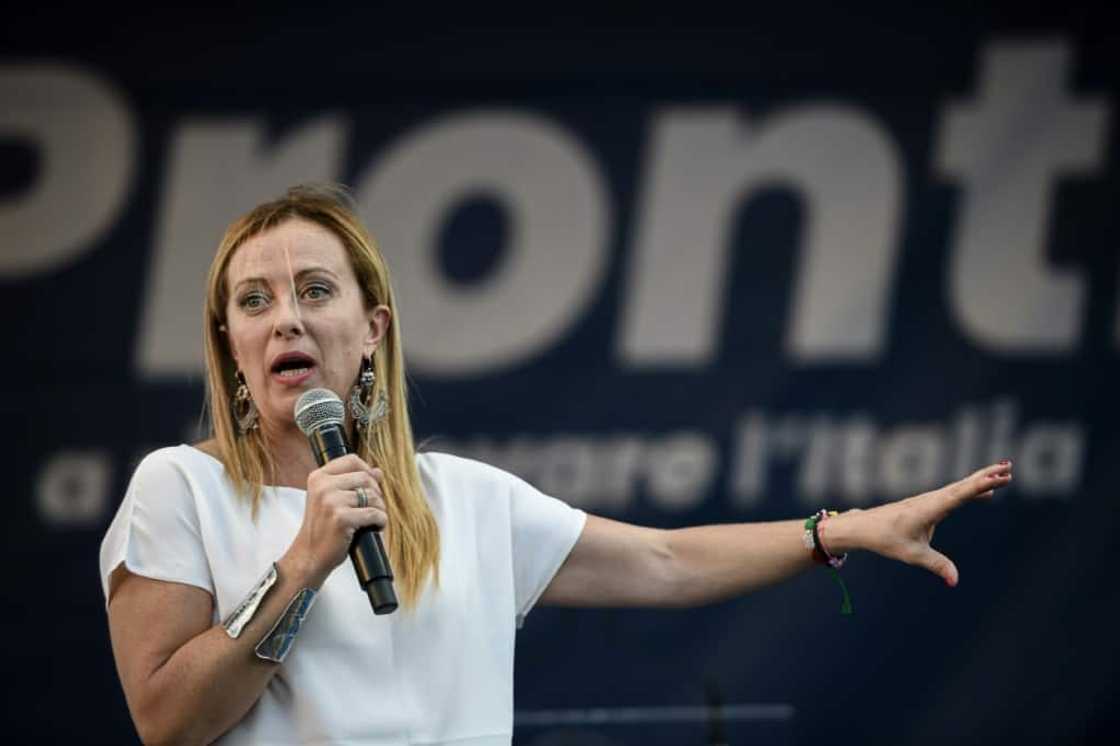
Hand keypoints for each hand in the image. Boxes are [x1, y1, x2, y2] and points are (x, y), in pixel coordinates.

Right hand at [284, 454, 387, 585]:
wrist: (309, 556)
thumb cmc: (323, 528)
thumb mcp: (332, 501)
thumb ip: (352, 483)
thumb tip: (377, 471)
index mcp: (318, 477)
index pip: (352, 460)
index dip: (367, 471)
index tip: (370, 487)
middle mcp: (323, 486)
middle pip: (366, 477)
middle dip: (376, 493)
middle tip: (374, 508)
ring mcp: (331, 502)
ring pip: (373, 496)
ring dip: (380, 509)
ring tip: (373, 520)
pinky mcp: (341, 518)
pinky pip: (374, 513)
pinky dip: (381, 521)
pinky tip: (376, 528)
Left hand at [834, 461, 1012, 585]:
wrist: (863, 527)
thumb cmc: (886, 539)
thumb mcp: (912, 555)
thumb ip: (936, 565)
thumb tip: (954, 581)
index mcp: (928, 509)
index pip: (958, 496)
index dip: (979, 487)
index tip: (998, 478)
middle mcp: (930, 500)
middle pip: (962, 486)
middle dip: (985, 477)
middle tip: (1009, 468)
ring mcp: (929, 500)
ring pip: (959, 487)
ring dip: (980, 480)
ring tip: (1004, 473)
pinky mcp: (927, 504)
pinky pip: (954, 494)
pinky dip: (970, 490)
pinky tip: (985, 493)